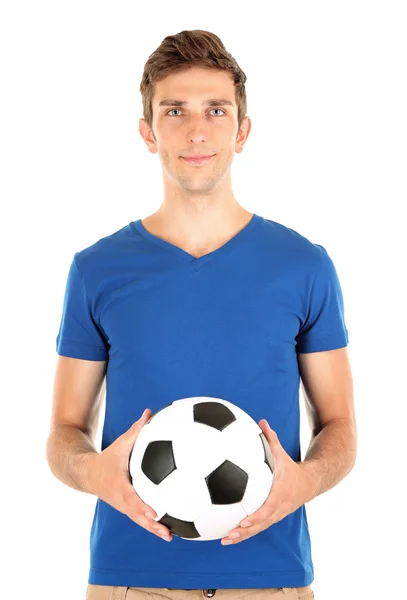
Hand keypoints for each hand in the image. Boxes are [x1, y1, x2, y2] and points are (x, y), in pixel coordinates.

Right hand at [87, 408, 171, 541]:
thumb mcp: (120, 444)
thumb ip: (136, 429)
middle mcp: (121, 500)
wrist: (87, 474)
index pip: (132, 499)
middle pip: (137, 516)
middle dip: (151, 526)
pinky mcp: (127, 509)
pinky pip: (140, 518)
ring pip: (140, 522)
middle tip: (167, 533)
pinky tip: (170, 527)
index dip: (143, 507)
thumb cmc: (108, 457)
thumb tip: (149, 411)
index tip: (156, 513)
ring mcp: (123, 507)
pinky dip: (152, 524)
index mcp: (119, 486)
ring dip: (153, 530)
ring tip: (171, 537)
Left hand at [221, 419, 314, 544]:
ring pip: (258, 529)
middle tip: (227, 535)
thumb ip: (271, 438)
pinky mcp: (272, 517)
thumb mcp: (282, 453)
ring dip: (242, 536)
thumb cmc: (290, 467)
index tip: (242, 521)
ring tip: (224, 541)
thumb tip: (261, 421)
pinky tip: (229, 534)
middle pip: (260, 524)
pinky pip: (258, 527)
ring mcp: (275, 515)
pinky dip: (245, 532)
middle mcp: (277, 508)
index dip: (255, 517)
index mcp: (279, 494)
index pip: (266, 508)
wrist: (309, 483)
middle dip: (244, 532)